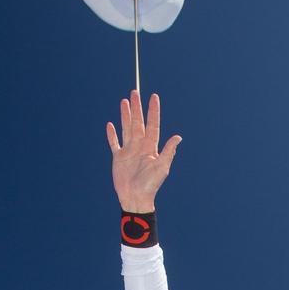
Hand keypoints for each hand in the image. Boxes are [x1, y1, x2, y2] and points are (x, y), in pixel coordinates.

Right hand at [106, 91, 181, 211]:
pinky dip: (112, 135)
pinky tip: (110, 125)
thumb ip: (168, 151)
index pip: (152, 125)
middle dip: (137, 107)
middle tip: (135, 91)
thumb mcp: (162, 167)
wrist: (136, 198)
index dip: (153, 111)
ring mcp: (129, 151)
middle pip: (138, 122)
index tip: (153, 96)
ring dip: (125, 115)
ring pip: (126, 128)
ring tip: (124, 101)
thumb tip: (178, 137)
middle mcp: (140, 146)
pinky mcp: (118, 158)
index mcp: (151, 147)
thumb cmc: (151, 185)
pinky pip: (114, 143)